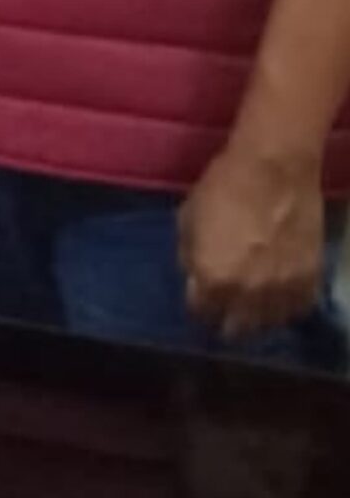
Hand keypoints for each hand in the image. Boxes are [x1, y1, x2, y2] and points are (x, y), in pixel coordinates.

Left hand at [180, 142, 326, 337]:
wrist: (274, 169)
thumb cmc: (223, 186)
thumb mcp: (188, 218)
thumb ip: (190, 255)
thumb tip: (194, 276)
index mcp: (212, 276)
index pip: (201, 311)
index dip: (199, 306)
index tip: (201, 300)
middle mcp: (247, 292)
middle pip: (236, 328)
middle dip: (226, 321)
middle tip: (224, 310)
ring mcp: (282, 290)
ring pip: (268, 324)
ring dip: (257, 317)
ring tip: (251, 308)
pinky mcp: (310, 281)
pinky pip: (298, 309)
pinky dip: (287, 308)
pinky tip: (278, 299)